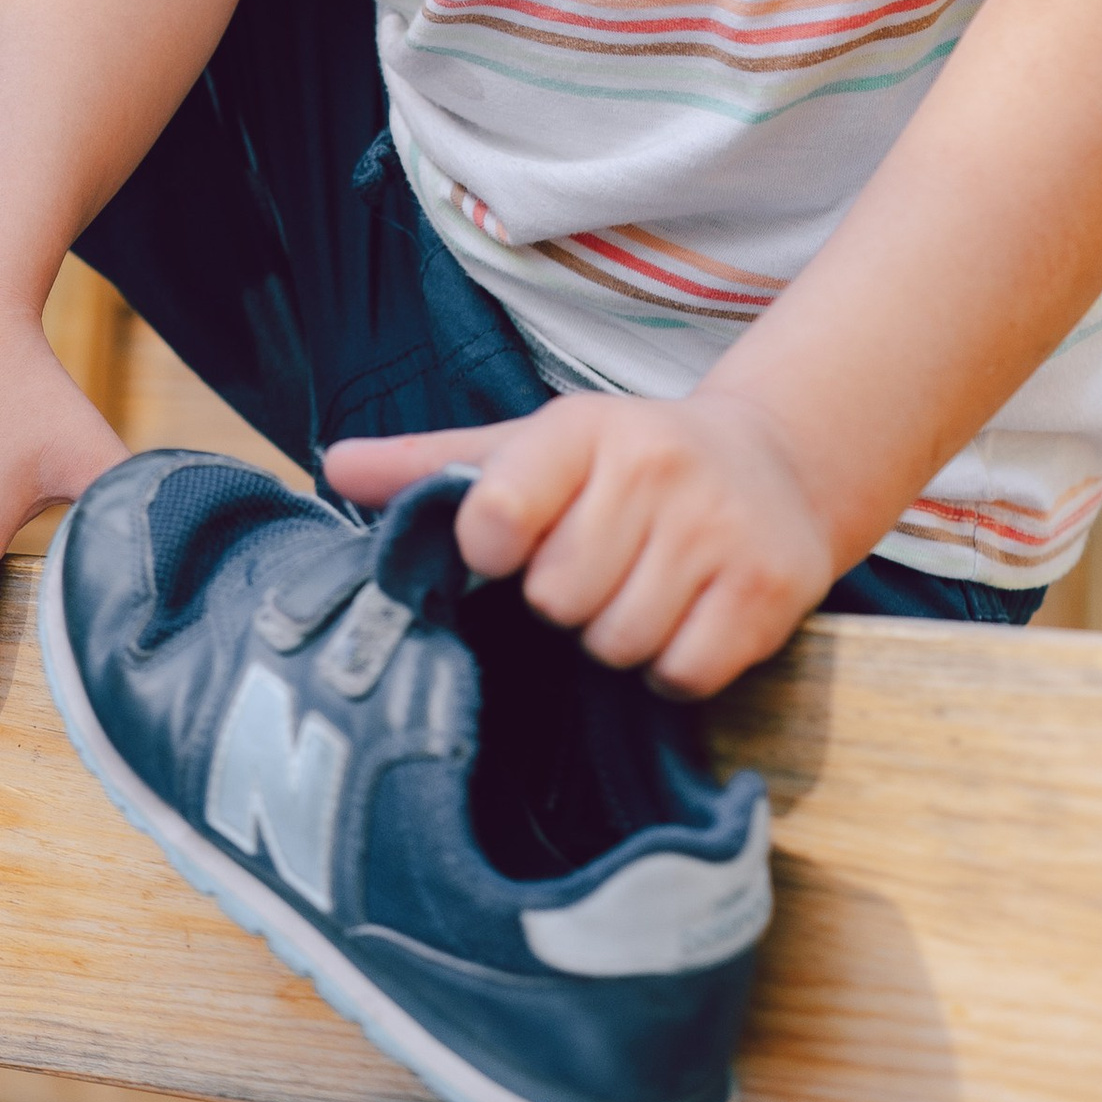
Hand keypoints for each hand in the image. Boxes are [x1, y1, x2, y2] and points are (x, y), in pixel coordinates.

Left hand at [322, 387, 835, 696]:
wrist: (770, 463)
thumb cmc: (622, 464)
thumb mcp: (531, 446)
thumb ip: (433, 464)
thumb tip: (331, 467)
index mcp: (581, 427)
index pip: (496, 512)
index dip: (492, 550)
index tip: (509, 546)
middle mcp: (652, 467)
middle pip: (557, 598)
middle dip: (565, 602)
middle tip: (593, 567)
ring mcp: (716, 528)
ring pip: (617, 643)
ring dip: (616, 639)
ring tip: (637, 589)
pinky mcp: (769, 589)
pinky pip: (683, 674)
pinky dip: (673, 668)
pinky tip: (682, 620)